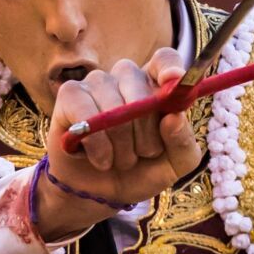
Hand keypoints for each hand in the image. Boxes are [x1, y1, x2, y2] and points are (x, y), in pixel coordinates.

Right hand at [33, 47, 201, 240]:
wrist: (100, 193)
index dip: (170, 68)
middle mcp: (127, 77)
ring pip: (114, 106)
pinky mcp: (70, 94)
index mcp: (156, 85)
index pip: (165, 59)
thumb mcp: (173, 165)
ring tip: (119, 160)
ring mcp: (97, 82)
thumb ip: (183, 142)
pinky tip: (101, 160)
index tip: (175, 82)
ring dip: (121, 146)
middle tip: (141, 154)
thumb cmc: (140, 171)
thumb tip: (174, 117)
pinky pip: (87, 113)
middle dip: (145, 134)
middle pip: (141, 89)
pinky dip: (98, 145)